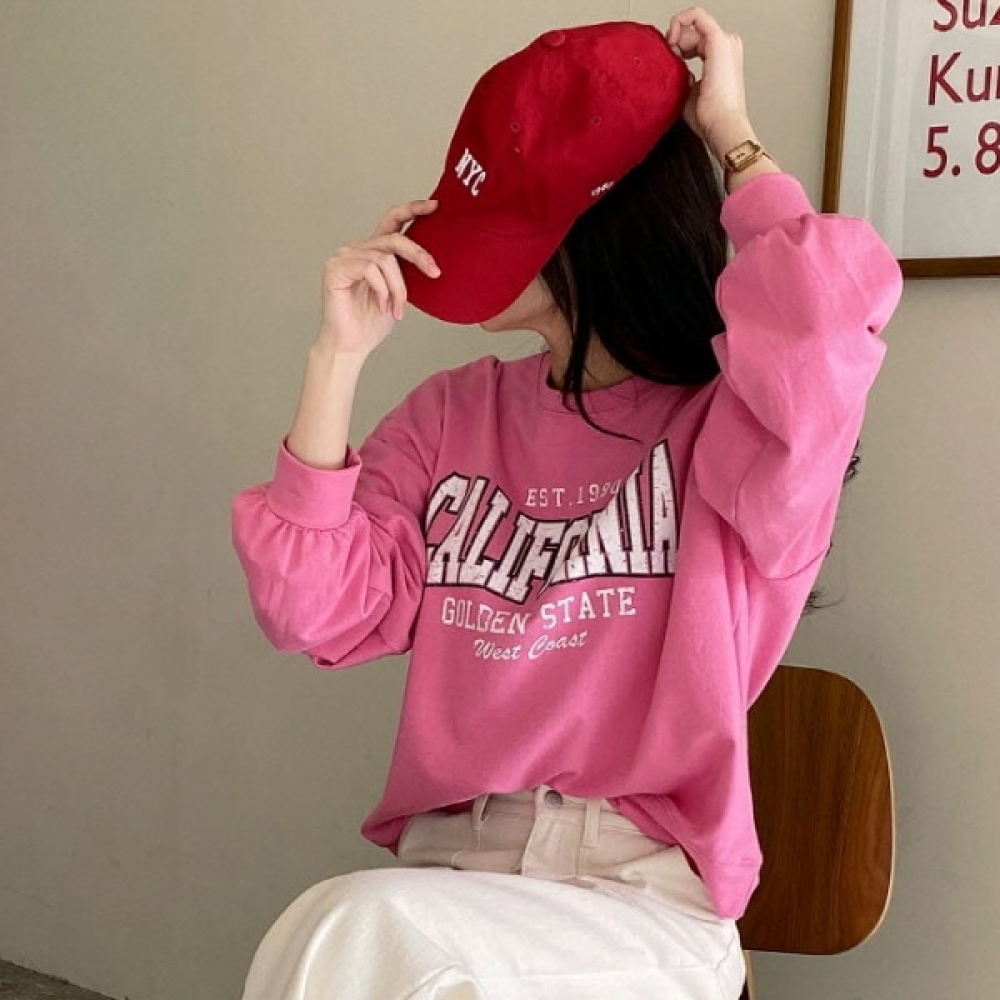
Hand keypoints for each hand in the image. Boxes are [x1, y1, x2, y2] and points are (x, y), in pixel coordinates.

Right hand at [317, 199, 440, 355]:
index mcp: (374, 251)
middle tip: (435, 272)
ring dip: (398, 288)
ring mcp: (344, 256)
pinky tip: (382, 307)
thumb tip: (433, 261)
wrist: (352, 345)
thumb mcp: (400, 292)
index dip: (413, 209)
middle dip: (418, 255)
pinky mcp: (335, 268)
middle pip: (394, 238)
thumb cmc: (373, 322)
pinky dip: (382, 291)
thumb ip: (408, 271)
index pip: (393, 221)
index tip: (435, 206)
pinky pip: (370, 270)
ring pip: (385, 259)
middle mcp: (358, 249)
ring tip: (397, 310)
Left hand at [665, 8, 753, 160]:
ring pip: (693, 23)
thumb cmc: (709, 117)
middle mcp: (727, 47)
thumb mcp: (689, 94)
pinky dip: (679, 22)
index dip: (677, 47)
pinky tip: (671, 41)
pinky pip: (695, 15)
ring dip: (676, 35)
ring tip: (671, 57)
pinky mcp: (718, 40)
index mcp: (722, 59)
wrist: (721, 125)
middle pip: (693, 32)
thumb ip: (682, 78)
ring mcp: (725, 41)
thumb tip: (673, 70)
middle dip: (675, 42)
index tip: (668, 62)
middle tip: (668, 61)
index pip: (695, 42)